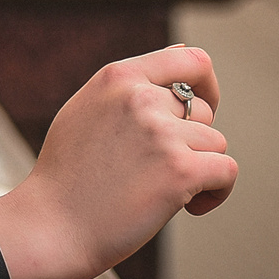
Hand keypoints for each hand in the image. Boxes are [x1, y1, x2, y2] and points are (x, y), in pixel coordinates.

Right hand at [0, 44, 238, 278]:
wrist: (51, 227)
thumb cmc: (67, 176)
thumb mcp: (87, 109)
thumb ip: (131, 84)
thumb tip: (182, 51)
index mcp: (117, 77)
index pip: (189, 58)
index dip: (206, 84)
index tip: (199, 108)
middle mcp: (139, 97)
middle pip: (203, 110)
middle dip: (192, 140)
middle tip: (159, 169)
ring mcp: (160, 133)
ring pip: (215, 143)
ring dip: (200, 169)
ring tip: (165, 191)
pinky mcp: (179, 170)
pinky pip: (226, 171)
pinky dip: (216, 193)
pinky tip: (188, 207)